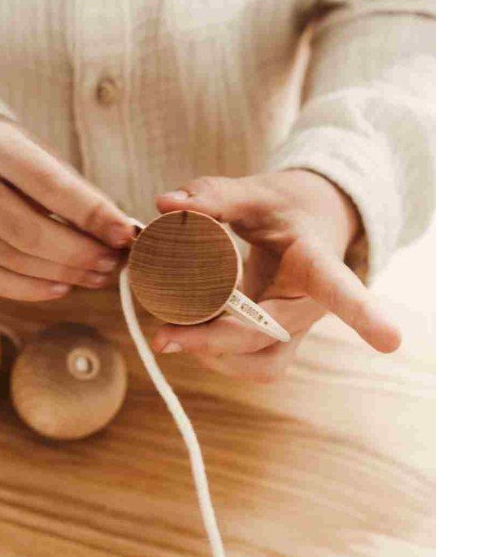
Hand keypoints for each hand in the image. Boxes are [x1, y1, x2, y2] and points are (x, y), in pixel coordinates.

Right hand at [0, 115, 134, 300]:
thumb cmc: (4, 155)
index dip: (93, 215)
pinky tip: (61, 287)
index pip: (50, 187)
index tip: (125, 234)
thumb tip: (119, 233)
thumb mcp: (36, 153)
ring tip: (95, 276)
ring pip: (12, 261)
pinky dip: (31, 289)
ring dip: (62, 275)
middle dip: (80, 254)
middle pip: (30, 233)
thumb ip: (73, 191)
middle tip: (113, 263)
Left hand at [151, 170, 401, 380]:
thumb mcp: (254, 193)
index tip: (390, 340)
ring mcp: (294, 326)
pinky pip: (252, 361)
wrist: (309, 222)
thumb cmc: (286, 207)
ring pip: (264, 362)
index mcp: (317, 262)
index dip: (361, 313)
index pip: (339, 287)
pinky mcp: (277, 337)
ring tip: (173, 335)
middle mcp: (310, 303)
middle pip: (275, 337)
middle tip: (165, 338)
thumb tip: (166, 204)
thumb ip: (214, 195)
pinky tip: (186, 334)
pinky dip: (215, 355)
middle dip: (218, 342)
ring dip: (216, 357)